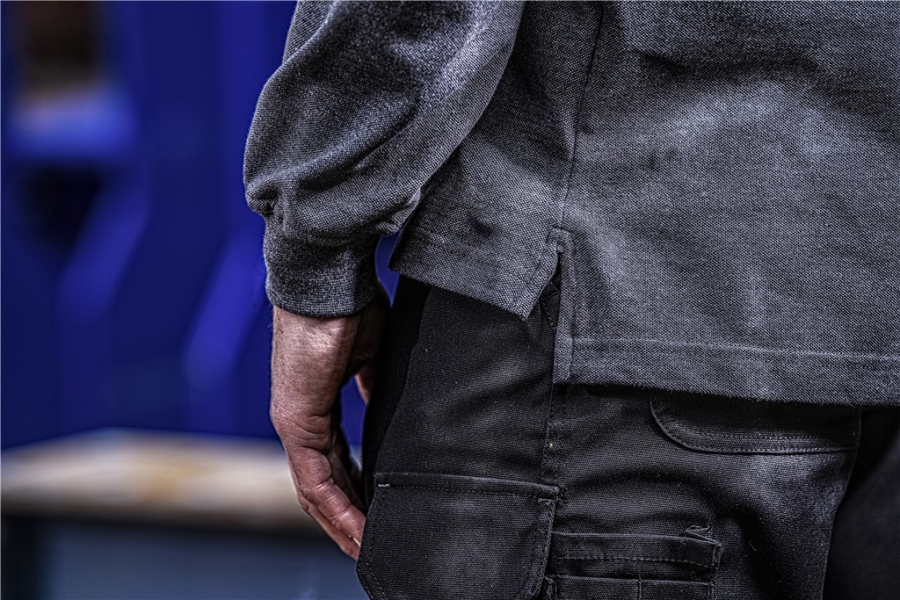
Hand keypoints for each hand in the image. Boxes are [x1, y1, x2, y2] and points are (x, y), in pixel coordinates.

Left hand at [270, 285, 389, 558]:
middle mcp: (299, 418)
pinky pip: (314, 479)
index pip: (335, 458)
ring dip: (341, 523)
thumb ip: (374, 388)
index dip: (354, 488)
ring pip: (314, 489)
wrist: (329, 278)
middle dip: (346, 515)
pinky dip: (336, 509)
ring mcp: (294, 422)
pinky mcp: (296, 422)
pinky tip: (358, 531)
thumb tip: (388, 408)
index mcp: (316, 402)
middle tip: (370, 542)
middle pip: (321, 482)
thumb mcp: (371, 356)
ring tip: (365, 549)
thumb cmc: (349, 305)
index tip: (377, 508)